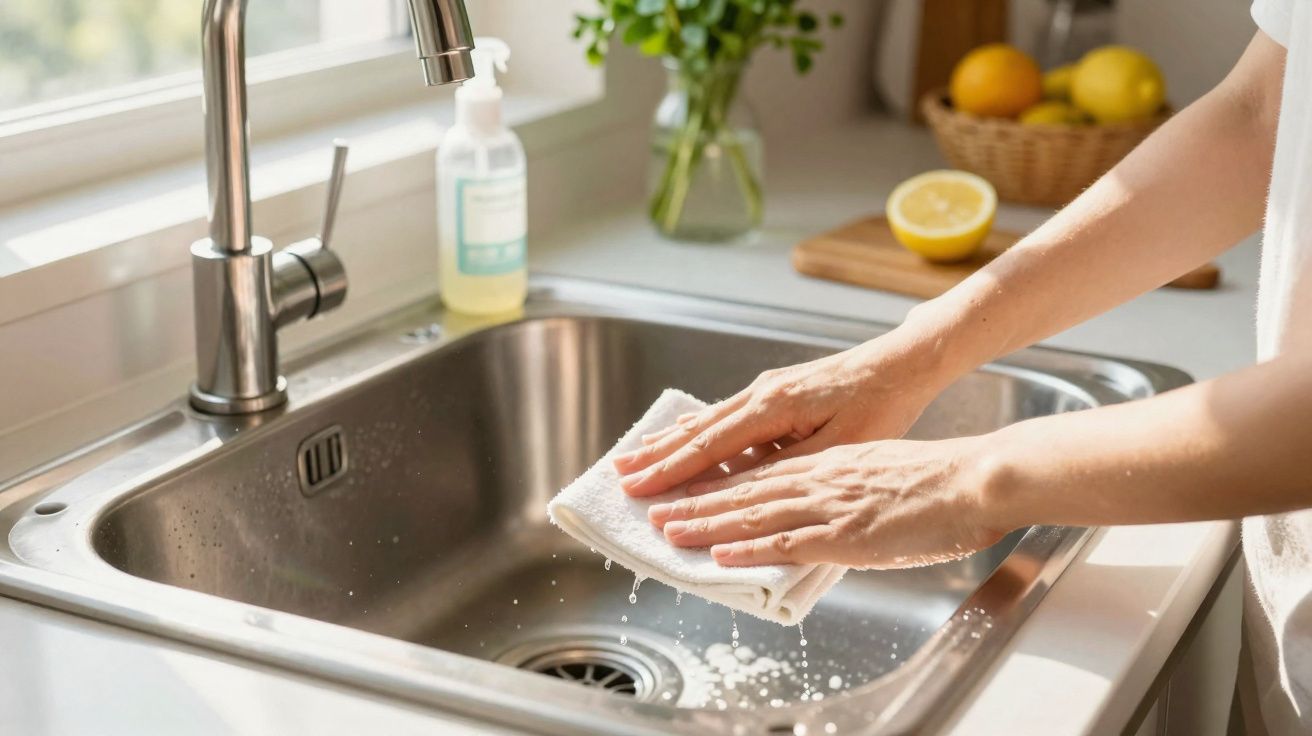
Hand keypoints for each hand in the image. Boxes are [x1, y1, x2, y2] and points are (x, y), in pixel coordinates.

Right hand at [613, 330, 957, 496]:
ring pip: (708, 419)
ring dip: (671, 440)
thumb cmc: (881, 406)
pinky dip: (699, 427)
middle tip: (618, 475)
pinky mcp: (779, 392)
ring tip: (636, 454)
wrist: (904, 363)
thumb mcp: (838, 447)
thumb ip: (786, 467)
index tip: (637, 490)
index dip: (670, 472)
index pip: (709, 446)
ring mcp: (768, 390)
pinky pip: (727, 414)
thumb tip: (737, 487)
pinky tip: (685, 431)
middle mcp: (761, 394)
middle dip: (657, 455)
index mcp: (772, 408)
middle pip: (697, 429)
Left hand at [645, 437, 1010, 569]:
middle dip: (694, 500)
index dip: (717, 482)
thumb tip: (823, 505)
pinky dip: (750, 548)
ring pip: (753, 512)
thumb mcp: (878, 471)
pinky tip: (720, 555)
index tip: (684, 488)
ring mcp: (829, 504)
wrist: (974, 478)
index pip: (759, 471)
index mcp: (828, 462)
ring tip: (668, 530)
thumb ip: (844, 486)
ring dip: (706, 523)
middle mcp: (819, 477)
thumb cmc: (937, 479)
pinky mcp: (845, 532)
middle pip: (743, 489)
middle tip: (654, 508)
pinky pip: (787, 542)